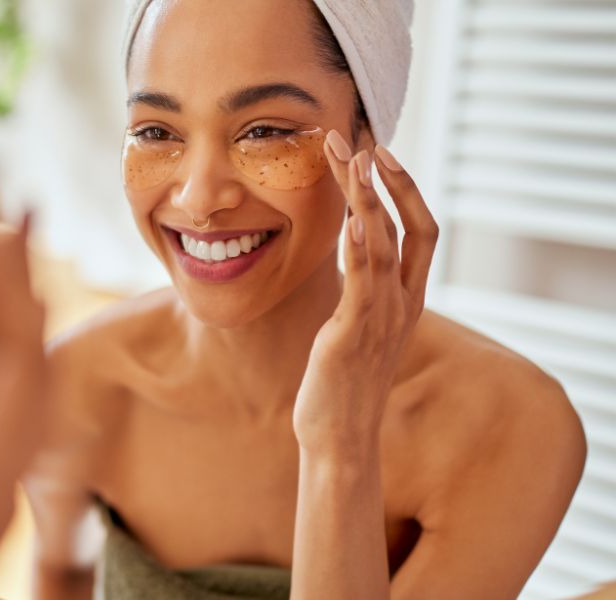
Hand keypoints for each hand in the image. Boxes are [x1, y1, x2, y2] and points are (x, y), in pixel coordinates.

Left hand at [293, 135, 438, 456]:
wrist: (339, 437)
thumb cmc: (341, 384)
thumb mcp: (356, 327)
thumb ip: (362, 292)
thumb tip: (349, 259)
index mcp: (405, 299)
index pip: (420, 231)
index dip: (406, 190)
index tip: (381, 154)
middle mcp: (400, 303)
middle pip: (408, 226)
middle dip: (387, 180)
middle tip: (362, 140)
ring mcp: (380, 318)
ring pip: (385, 245)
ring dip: (368, 199)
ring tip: (351, 159)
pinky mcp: (352, 335)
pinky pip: (362, 285)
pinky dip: (361, 250)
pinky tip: (353, 222)